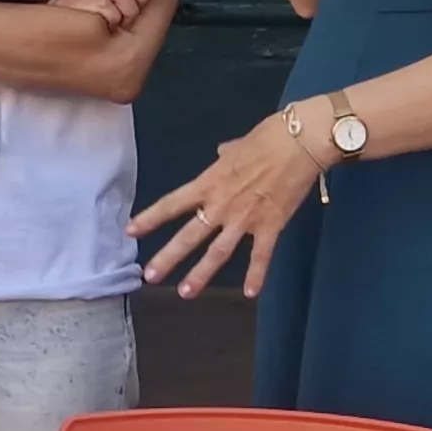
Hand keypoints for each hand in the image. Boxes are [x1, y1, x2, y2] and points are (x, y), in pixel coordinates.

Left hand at [127, 112, 326, 299]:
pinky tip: (250, 293)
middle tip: (150, 276)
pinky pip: (261, 256)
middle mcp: (222, 205)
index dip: (150, 218)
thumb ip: (226, 154)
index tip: (130, 232)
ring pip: (218, 252)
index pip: (172, 203)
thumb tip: (222, 151)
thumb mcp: (239, 144)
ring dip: (201, 274)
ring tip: (185, 293)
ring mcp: (245, 219)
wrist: (300, 142)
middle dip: (168, 257)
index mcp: (210, 183)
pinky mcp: (271, 226)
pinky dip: (256, 276)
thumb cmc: (269, 137)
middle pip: (189, 235)